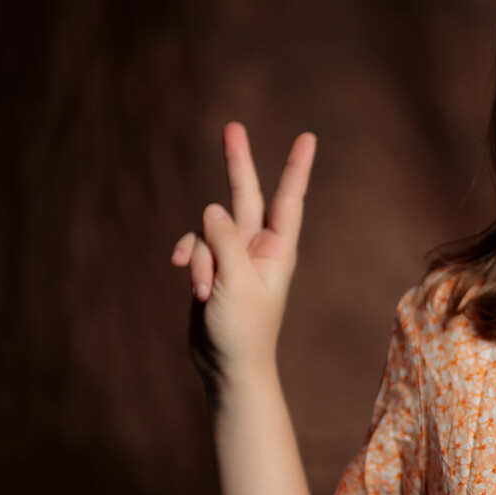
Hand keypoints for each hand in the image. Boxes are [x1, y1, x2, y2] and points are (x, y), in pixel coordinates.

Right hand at [171, 121, 315, 388]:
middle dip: (238, 162)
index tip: (308, 137)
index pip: (289, 199)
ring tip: (201, 288)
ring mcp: (231, 256)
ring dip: (198, 256)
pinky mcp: (209, 268)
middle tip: (232, 127)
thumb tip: (212, 207)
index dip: (297, 167)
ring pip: (206, 230)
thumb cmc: (244, 330)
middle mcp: (257, 247)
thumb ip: (225, 240)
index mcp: (279, 250)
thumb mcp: (236, 281)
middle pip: (246, 195)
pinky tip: (188, 283)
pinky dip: (187, 261)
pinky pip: (193, 247)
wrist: (228, 367)